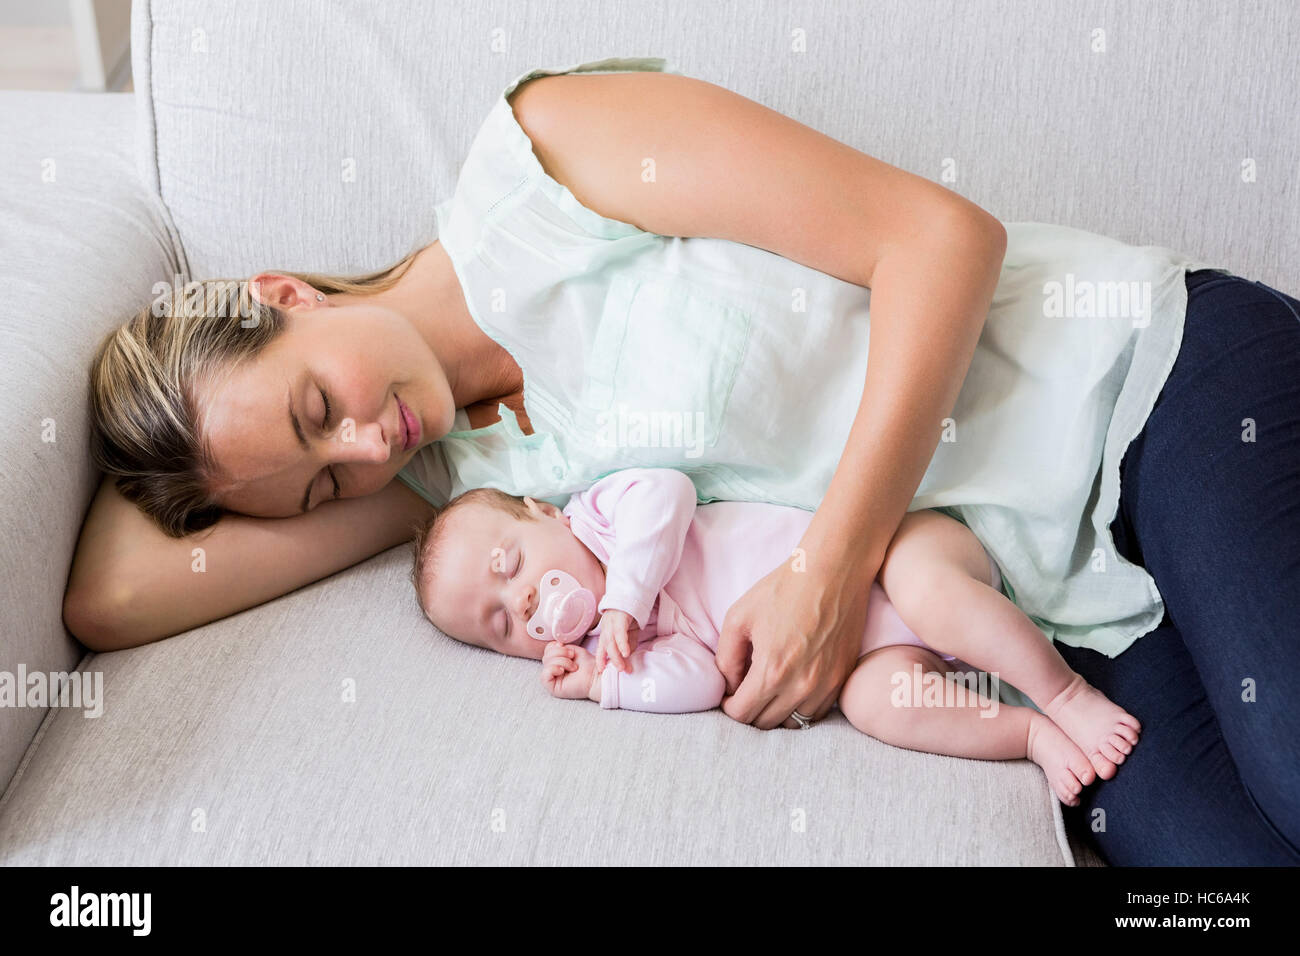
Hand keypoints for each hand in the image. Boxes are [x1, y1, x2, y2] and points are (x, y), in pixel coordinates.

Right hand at [540, 641, 598, 699]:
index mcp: (557, 662)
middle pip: (546, 657)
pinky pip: (543, 676)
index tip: (563, 645)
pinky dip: (553, 669)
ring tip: (573, 666)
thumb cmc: (587, 664)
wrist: (595, 676)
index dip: (553, 647)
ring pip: (546, 665)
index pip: (547, 652)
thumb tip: (552, 646)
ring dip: (561, 661)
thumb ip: (560, 648)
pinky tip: (562, 670)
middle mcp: (554, 671)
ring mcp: (553, 680)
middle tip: (572, 656)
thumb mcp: (572, 650)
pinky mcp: (553, 688)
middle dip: (559, 653)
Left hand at [595, 609, 639, 675]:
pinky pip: (620, 634)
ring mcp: (612, 625)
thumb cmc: (627, 616)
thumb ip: (627, 644)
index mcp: (607, 634)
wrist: (630, 596)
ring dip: (616, 657)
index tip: (601, 671)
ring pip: (611, 644)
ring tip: (622, 667)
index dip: (600, 660)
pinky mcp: (620, 620)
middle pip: (606, 648)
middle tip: (620, 672)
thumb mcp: (628, 633)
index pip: (601, 649)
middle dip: (612, 662)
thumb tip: (628, 657)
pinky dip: (622, 644)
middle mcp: (606, 630)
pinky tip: (626, 653)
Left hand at [715, 557, 870, 729]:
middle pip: (765, 724)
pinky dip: (800, 708)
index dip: (728, 707)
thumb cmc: (784, 589)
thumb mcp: (739, 617)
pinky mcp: (842, 678)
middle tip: (744, 692)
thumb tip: (728, 686)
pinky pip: (817, 712)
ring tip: (768, 690)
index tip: (728, 695)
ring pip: (793, 723)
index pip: (742, 714)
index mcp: (772, 671)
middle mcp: (801, 686)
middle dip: (749, 711)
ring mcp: (826, 685)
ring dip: (775, 713)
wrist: (834, 571)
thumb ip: (726, 658)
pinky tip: (792, 687)